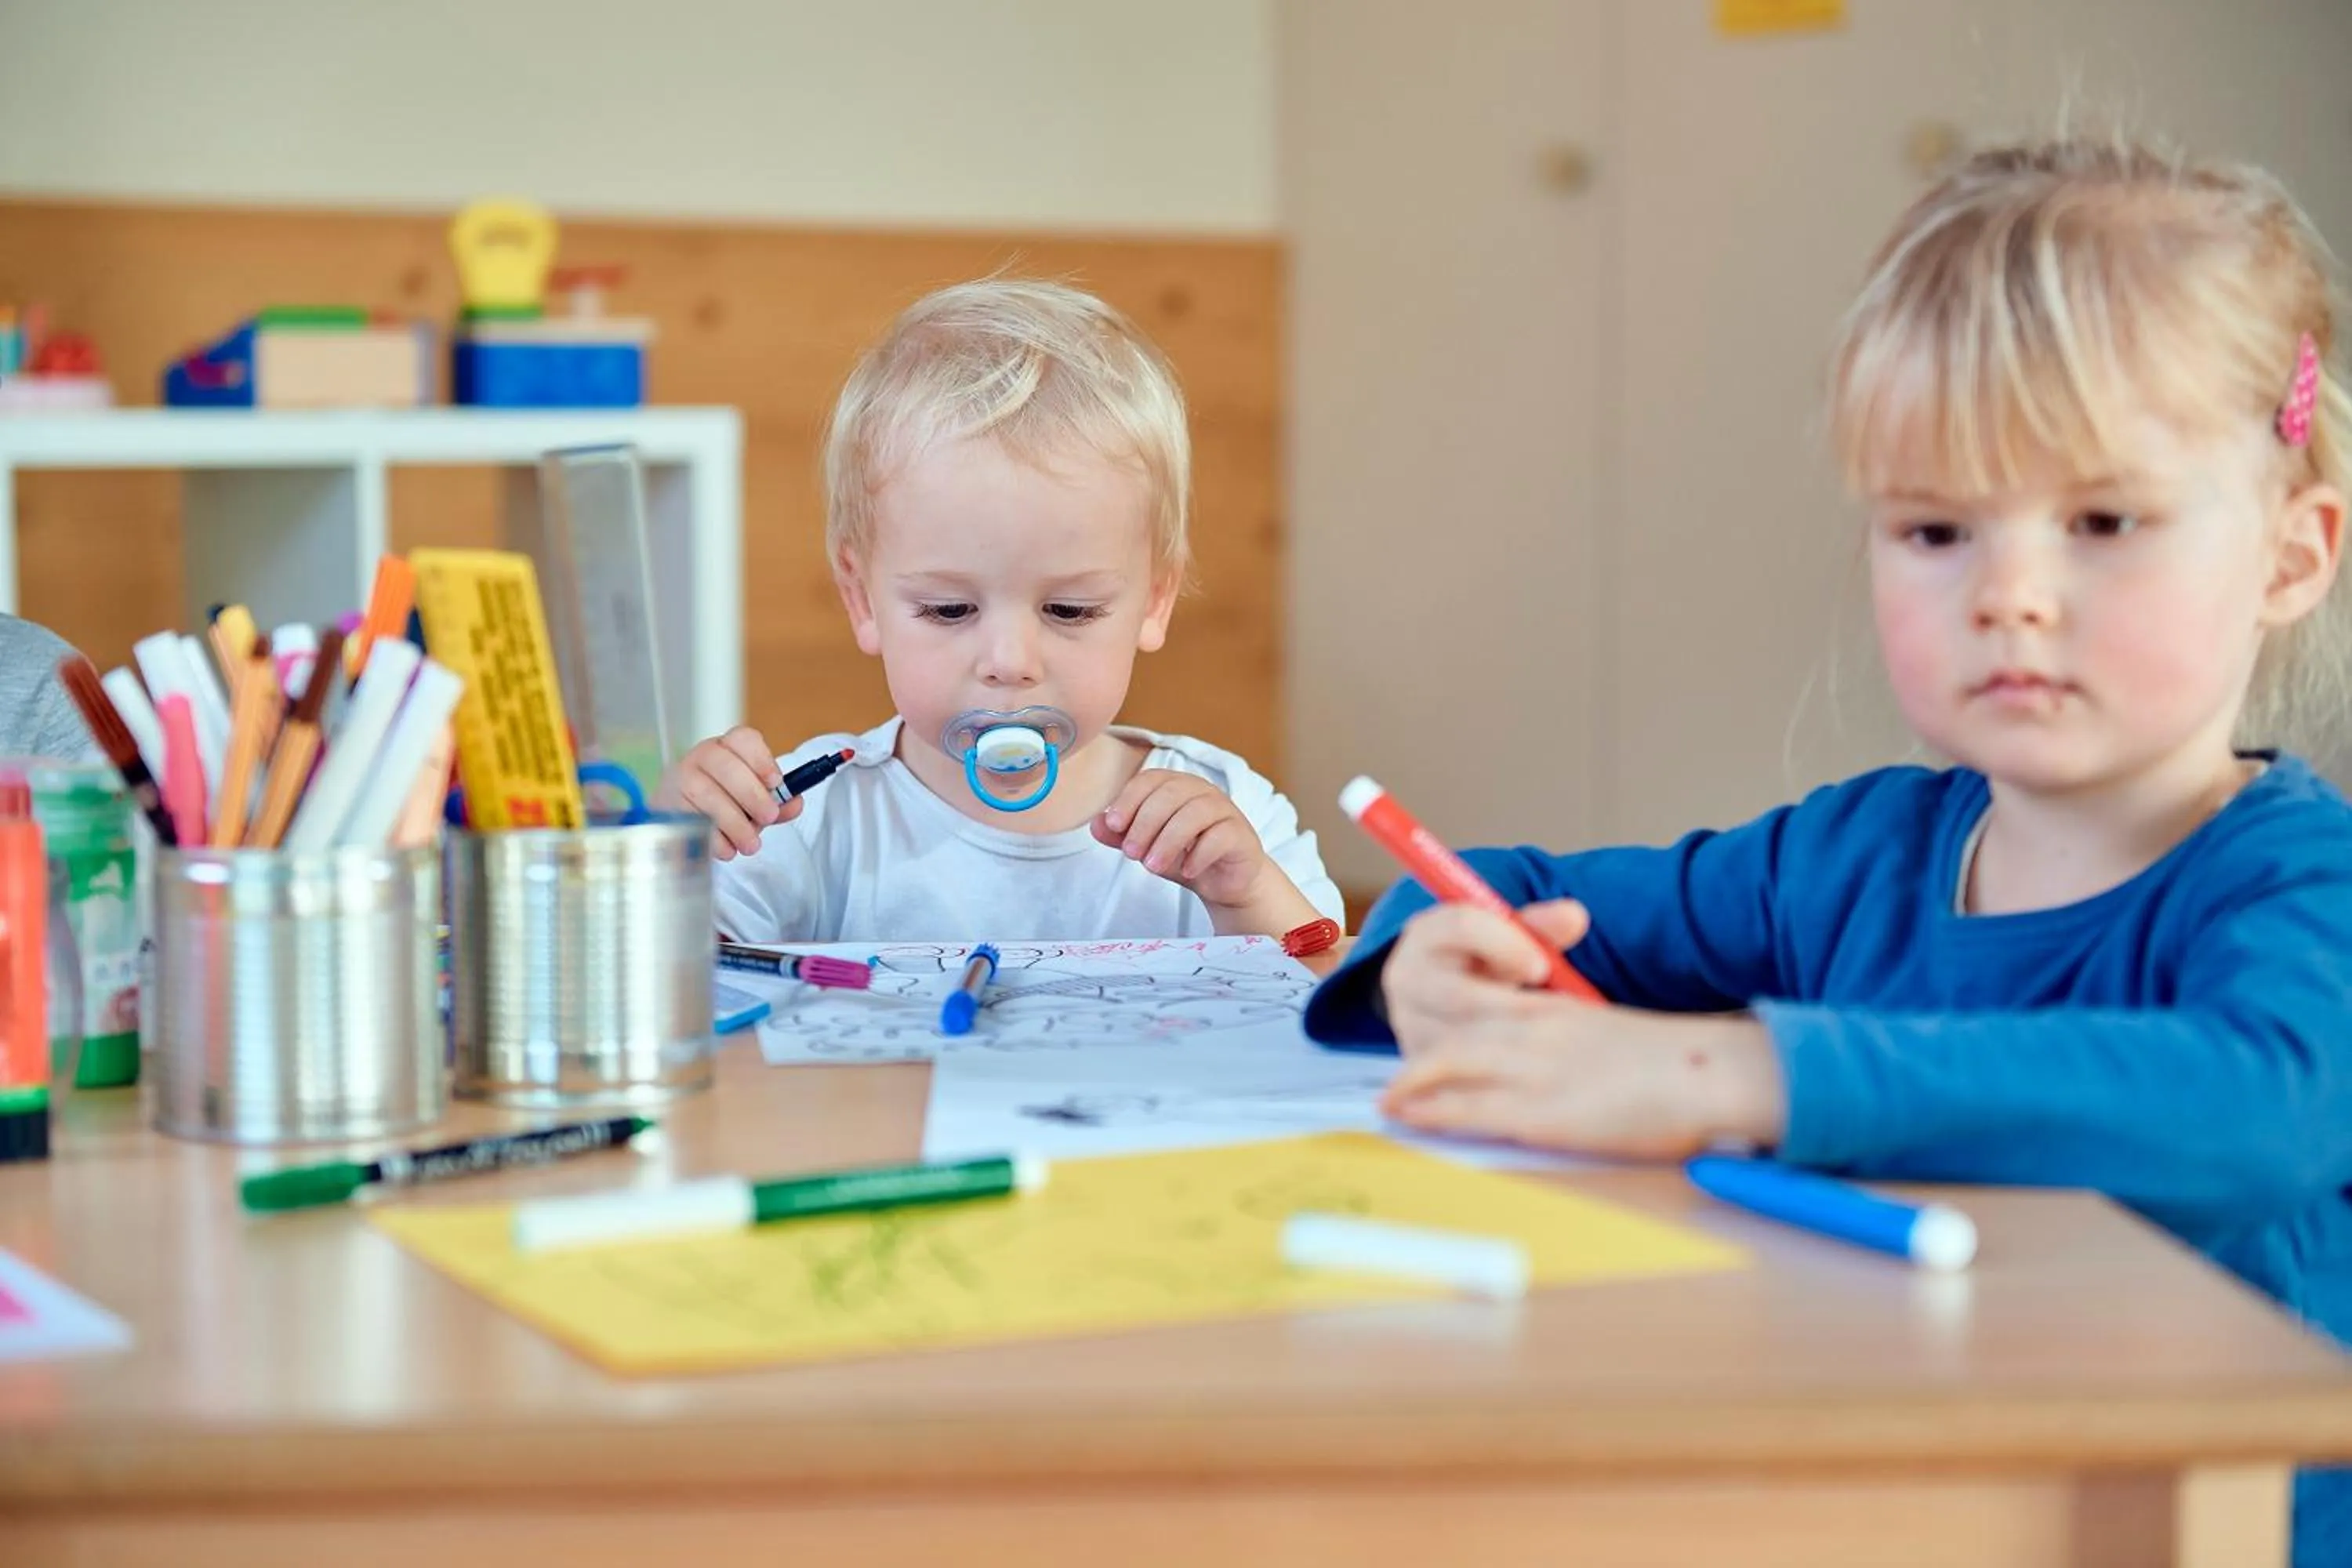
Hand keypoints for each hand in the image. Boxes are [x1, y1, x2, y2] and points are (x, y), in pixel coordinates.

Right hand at [656, 727, 801, 859]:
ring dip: (735, 823)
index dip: (762, 759)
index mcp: (729, 747)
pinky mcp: (667, 804)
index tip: (776, 782)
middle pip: (727, 766)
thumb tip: (795, 803)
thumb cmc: (725, 803)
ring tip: (751, 844)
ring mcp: (681, 778)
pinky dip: (713, 839)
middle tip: (768, 818)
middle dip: (753, 795)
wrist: (681, 819)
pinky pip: (690, 819)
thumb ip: (778, 802)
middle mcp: (703, 756)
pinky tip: (728, 849)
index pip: (743, 738)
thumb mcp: (755, 800)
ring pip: (707, 794)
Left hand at [1092, 769, 1323, 937]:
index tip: (1113, 824)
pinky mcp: (1241, 834)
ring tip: (1152, 867)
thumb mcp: (1147, 847)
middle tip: (1130, 854)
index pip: (1150, 779)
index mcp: (1177, 786)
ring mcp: (1225, 811)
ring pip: (1195, 813)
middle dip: (1145, 823)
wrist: (1224, 883)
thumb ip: (1121, 835)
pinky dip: (1199, 854)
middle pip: (1171, 793)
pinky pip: (1220, 836)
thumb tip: (1095, 824)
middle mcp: (1202, 791)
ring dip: (1168, 840)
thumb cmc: (1185, 857)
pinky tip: (1187, 871)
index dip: (1129, 799)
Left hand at [1377, 900, 1786, 1157]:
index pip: (1487, 1003)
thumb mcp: (1617, 1039)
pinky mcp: (1543, 1110)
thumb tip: (1572, 1067)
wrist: (1713, 1073)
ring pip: (1451, 1062)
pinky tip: (1406, 1116)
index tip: (1431, 1037)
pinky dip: (1430, 1110)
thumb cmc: (1681, 1065)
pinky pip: (1469, 1106)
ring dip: (1413, 1082)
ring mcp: (1537, 1067)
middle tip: (1396, 1078)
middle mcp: (1538, 1029)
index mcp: (1560, 1010)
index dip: (1450, 1020)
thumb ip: (1581, 1042)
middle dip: (1422, 1051)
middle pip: (1456, 1027)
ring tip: (1387, 1102)